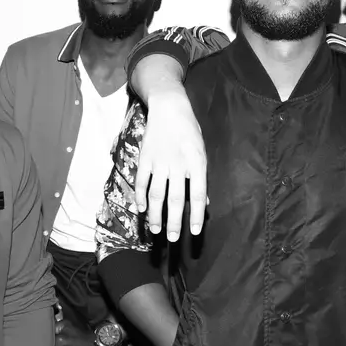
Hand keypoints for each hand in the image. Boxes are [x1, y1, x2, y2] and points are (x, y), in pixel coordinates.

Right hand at [135, 86, 206, 240]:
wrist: (169, 107)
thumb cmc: (189, 131)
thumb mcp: (202, 152)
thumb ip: (202, 178)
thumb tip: (205, 202)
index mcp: (196, 163)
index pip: (198, 194)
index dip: (197, 215)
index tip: (194, 231)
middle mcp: (178, 164)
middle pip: (176, 199)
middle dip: (174, 222)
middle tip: (173, 238)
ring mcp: (159, 162)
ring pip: (156, 194)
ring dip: (155, 215)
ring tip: (156, 230)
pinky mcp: (145, 158)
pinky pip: (141, 182)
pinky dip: (140, 197)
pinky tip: (141, 209)